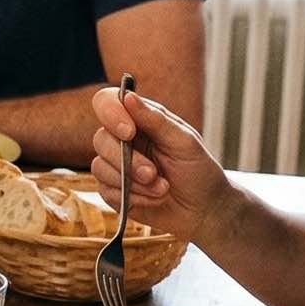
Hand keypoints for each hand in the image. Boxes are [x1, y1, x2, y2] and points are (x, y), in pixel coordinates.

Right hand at [91, 84, 233, 243]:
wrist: (204, 209)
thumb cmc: (199, 171)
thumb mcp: (184, 142)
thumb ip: (155, 120)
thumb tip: (128, 96)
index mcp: (140, 121)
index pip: (107, 103)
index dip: (111, 114)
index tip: (129, 132)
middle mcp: (123, 141)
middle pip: (100, 138)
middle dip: (127, 161)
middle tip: (153, 173)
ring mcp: (116, 167)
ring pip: (100, 167)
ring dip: (132, 182)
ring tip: (161, 188)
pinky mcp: (113, 192)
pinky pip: (105, 191)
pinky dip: (131, 197)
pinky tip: (152, 199)